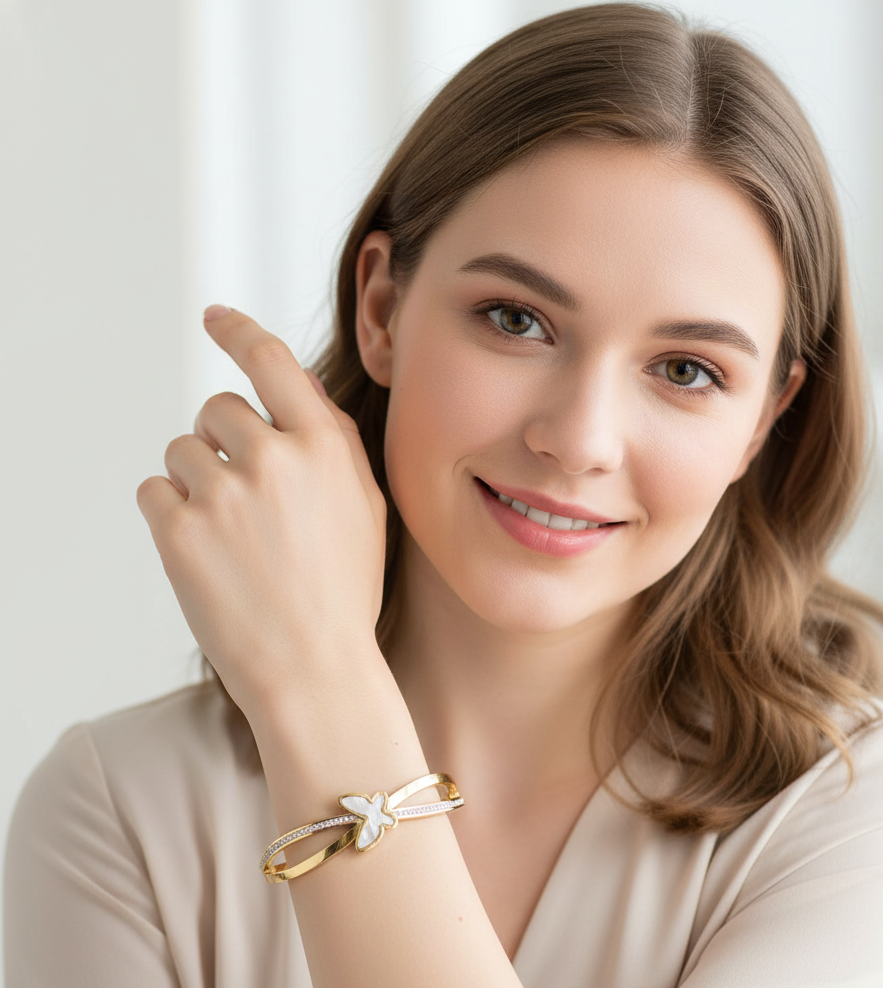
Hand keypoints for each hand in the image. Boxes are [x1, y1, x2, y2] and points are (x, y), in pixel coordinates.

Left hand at [136, 306, 387, 720]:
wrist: (315, 668)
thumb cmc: (345, 589)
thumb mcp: (366, 505)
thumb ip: (332, 440)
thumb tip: (294, 387)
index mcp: (323, 445)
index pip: (270, 359)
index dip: (237, 329)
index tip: (216, 317)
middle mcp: (273, 457)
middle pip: (216, 407)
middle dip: (222, 439)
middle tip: (242, 493)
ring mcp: (223, 492)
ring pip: (181, 450)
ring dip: (196, 480)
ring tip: (230, 535)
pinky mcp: (178, 530)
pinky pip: (154, 490)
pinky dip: (171, 513)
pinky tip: (206, 552)